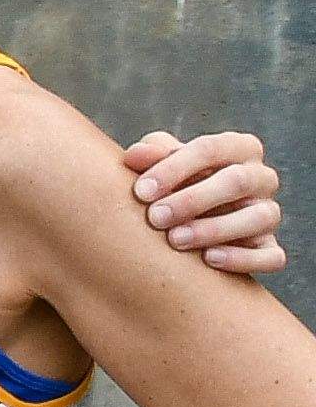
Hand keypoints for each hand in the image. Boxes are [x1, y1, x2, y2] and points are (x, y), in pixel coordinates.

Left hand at [127, 129, 283, 277]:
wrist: (186, 218)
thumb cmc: (172, 181)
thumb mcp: (160, 162)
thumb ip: (149, 154)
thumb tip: (134, 156)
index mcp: (238, 148)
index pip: (210, 149)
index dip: (174, 169)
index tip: (141, 191)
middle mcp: (261, 178)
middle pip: (238, 181)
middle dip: (193, 200)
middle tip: (155, 217)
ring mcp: (269, 213)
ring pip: (259, 218)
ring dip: (215, 229)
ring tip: (175, 240)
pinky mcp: (270, 248)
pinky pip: (271, 255)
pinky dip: (243, 258)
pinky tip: (209, 259)